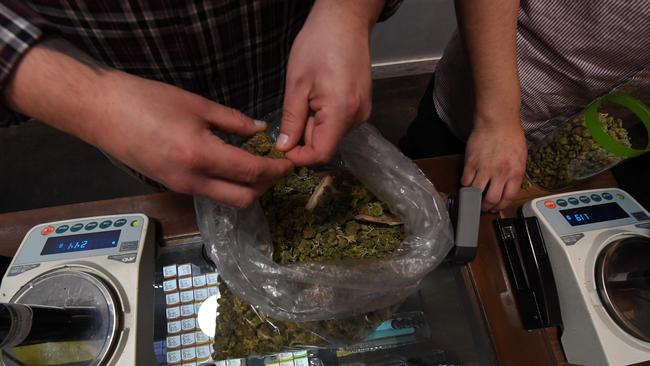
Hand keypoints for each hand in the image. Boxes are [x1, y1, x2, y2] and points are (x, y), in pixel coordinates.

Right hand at [4, 39, 291, 208]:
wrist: (101, 112)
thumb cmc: (147, 100)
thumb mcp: (196, 104)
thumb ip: (233, 121)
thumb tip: (261, 130)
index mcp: (202, 156)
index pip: (252, 173)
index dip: (276, 170)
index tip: (291, 162)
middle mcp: (194, 181)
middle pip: (244, 199)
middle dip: (266, 186)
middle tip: (276, 166)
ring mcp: (182, 188)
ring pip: (227, 199)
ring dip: (248, 187)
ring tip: (257, 164)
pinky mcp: (173, 186)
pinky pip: (210, 193)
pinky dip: (228, 183)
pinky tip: (231, 163)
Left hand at [276, 0, 381, 164]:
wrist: (344, 22)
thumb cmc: (318, 46)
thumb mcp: (296, 85)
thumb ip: (292, 120)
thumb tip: (285, 148)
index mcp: (341, 112)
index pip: (321, 153)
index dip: (299, 157)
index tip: (281, 148)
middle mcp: (357, 117)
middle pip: (326, 144)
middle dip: (303, 137)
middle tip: (289, 116)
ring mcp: (362, 112)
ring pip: (332, 134)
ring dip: (313, 126)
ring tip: (305, 99)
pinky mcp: (362, 106)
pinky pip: (339, 123)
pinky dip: (323, 118)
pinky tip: (316, 97)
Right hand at [461, 122, 526, 211]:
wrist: (497, 122)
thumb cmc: (510, 136)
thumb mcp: (520, 158)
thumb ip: (514, 174)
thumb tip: (507, 188)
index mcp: (515, 173)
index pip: (508, 198)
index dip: (501, 206)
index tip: (496, 207)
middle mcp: (500, 173)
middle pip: (491, 199)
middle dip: (486, 207)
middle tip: (483, 206)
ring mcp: (484, 168)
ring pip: (476, 193)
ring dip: (473, 198)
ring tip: (473, 197)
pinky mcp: (471, 163)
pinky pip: (465, 180)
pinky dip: (465, 184)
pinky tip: (467, 182)